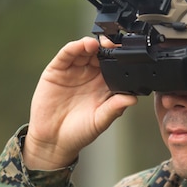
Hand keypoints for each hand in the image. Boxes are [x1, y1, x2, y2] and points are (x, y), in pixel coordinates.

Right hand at [23, 36, 137, 169]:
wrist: (53, 141)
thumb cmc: (78, 133)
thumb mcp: (100, 121)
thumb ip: (114, 108)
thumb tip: (133, 99)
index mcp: (104, 85)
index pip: (115, 65)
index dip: (121, 58)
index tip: (128, 54)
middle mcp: (90, 75)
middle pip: (100, 53)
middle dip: (107, 46)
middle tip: (113, 45)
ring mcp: (73, 71)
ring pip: (84, 50)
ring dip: (91, 44)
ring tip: (97, 45)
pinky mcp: (56, 70)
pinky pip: (66, 55)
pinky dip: (74, 47)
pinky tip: (81, 46)